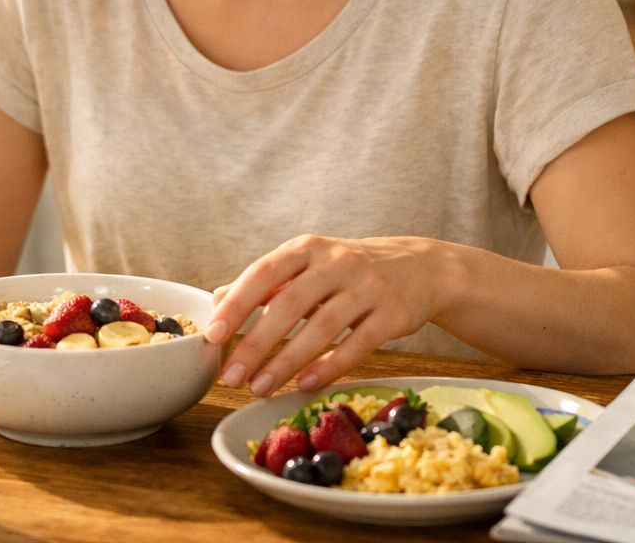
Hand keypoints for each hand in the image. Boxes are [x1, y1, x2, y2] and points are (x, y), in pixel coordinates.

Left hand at [205, 235, 441, 396]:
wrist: (421, 267)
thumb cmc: (350, 270)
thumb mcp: (308, 265)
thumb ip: (265, 284)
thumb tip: (216, 300)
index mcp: (307, 248)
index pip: (264, 273)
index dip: (237, 304)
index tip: (213, 335)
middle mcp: (336, 262)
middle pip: (289, 305)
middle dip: (256, 343)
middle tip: (232, 377)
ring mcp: (367, 286)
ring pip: (322, 327)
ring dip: (287, 362)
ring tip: (260, 388)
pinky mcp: (392, 313)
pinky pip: (357, 344)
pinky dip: (329, 366)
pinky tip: (304, 385)